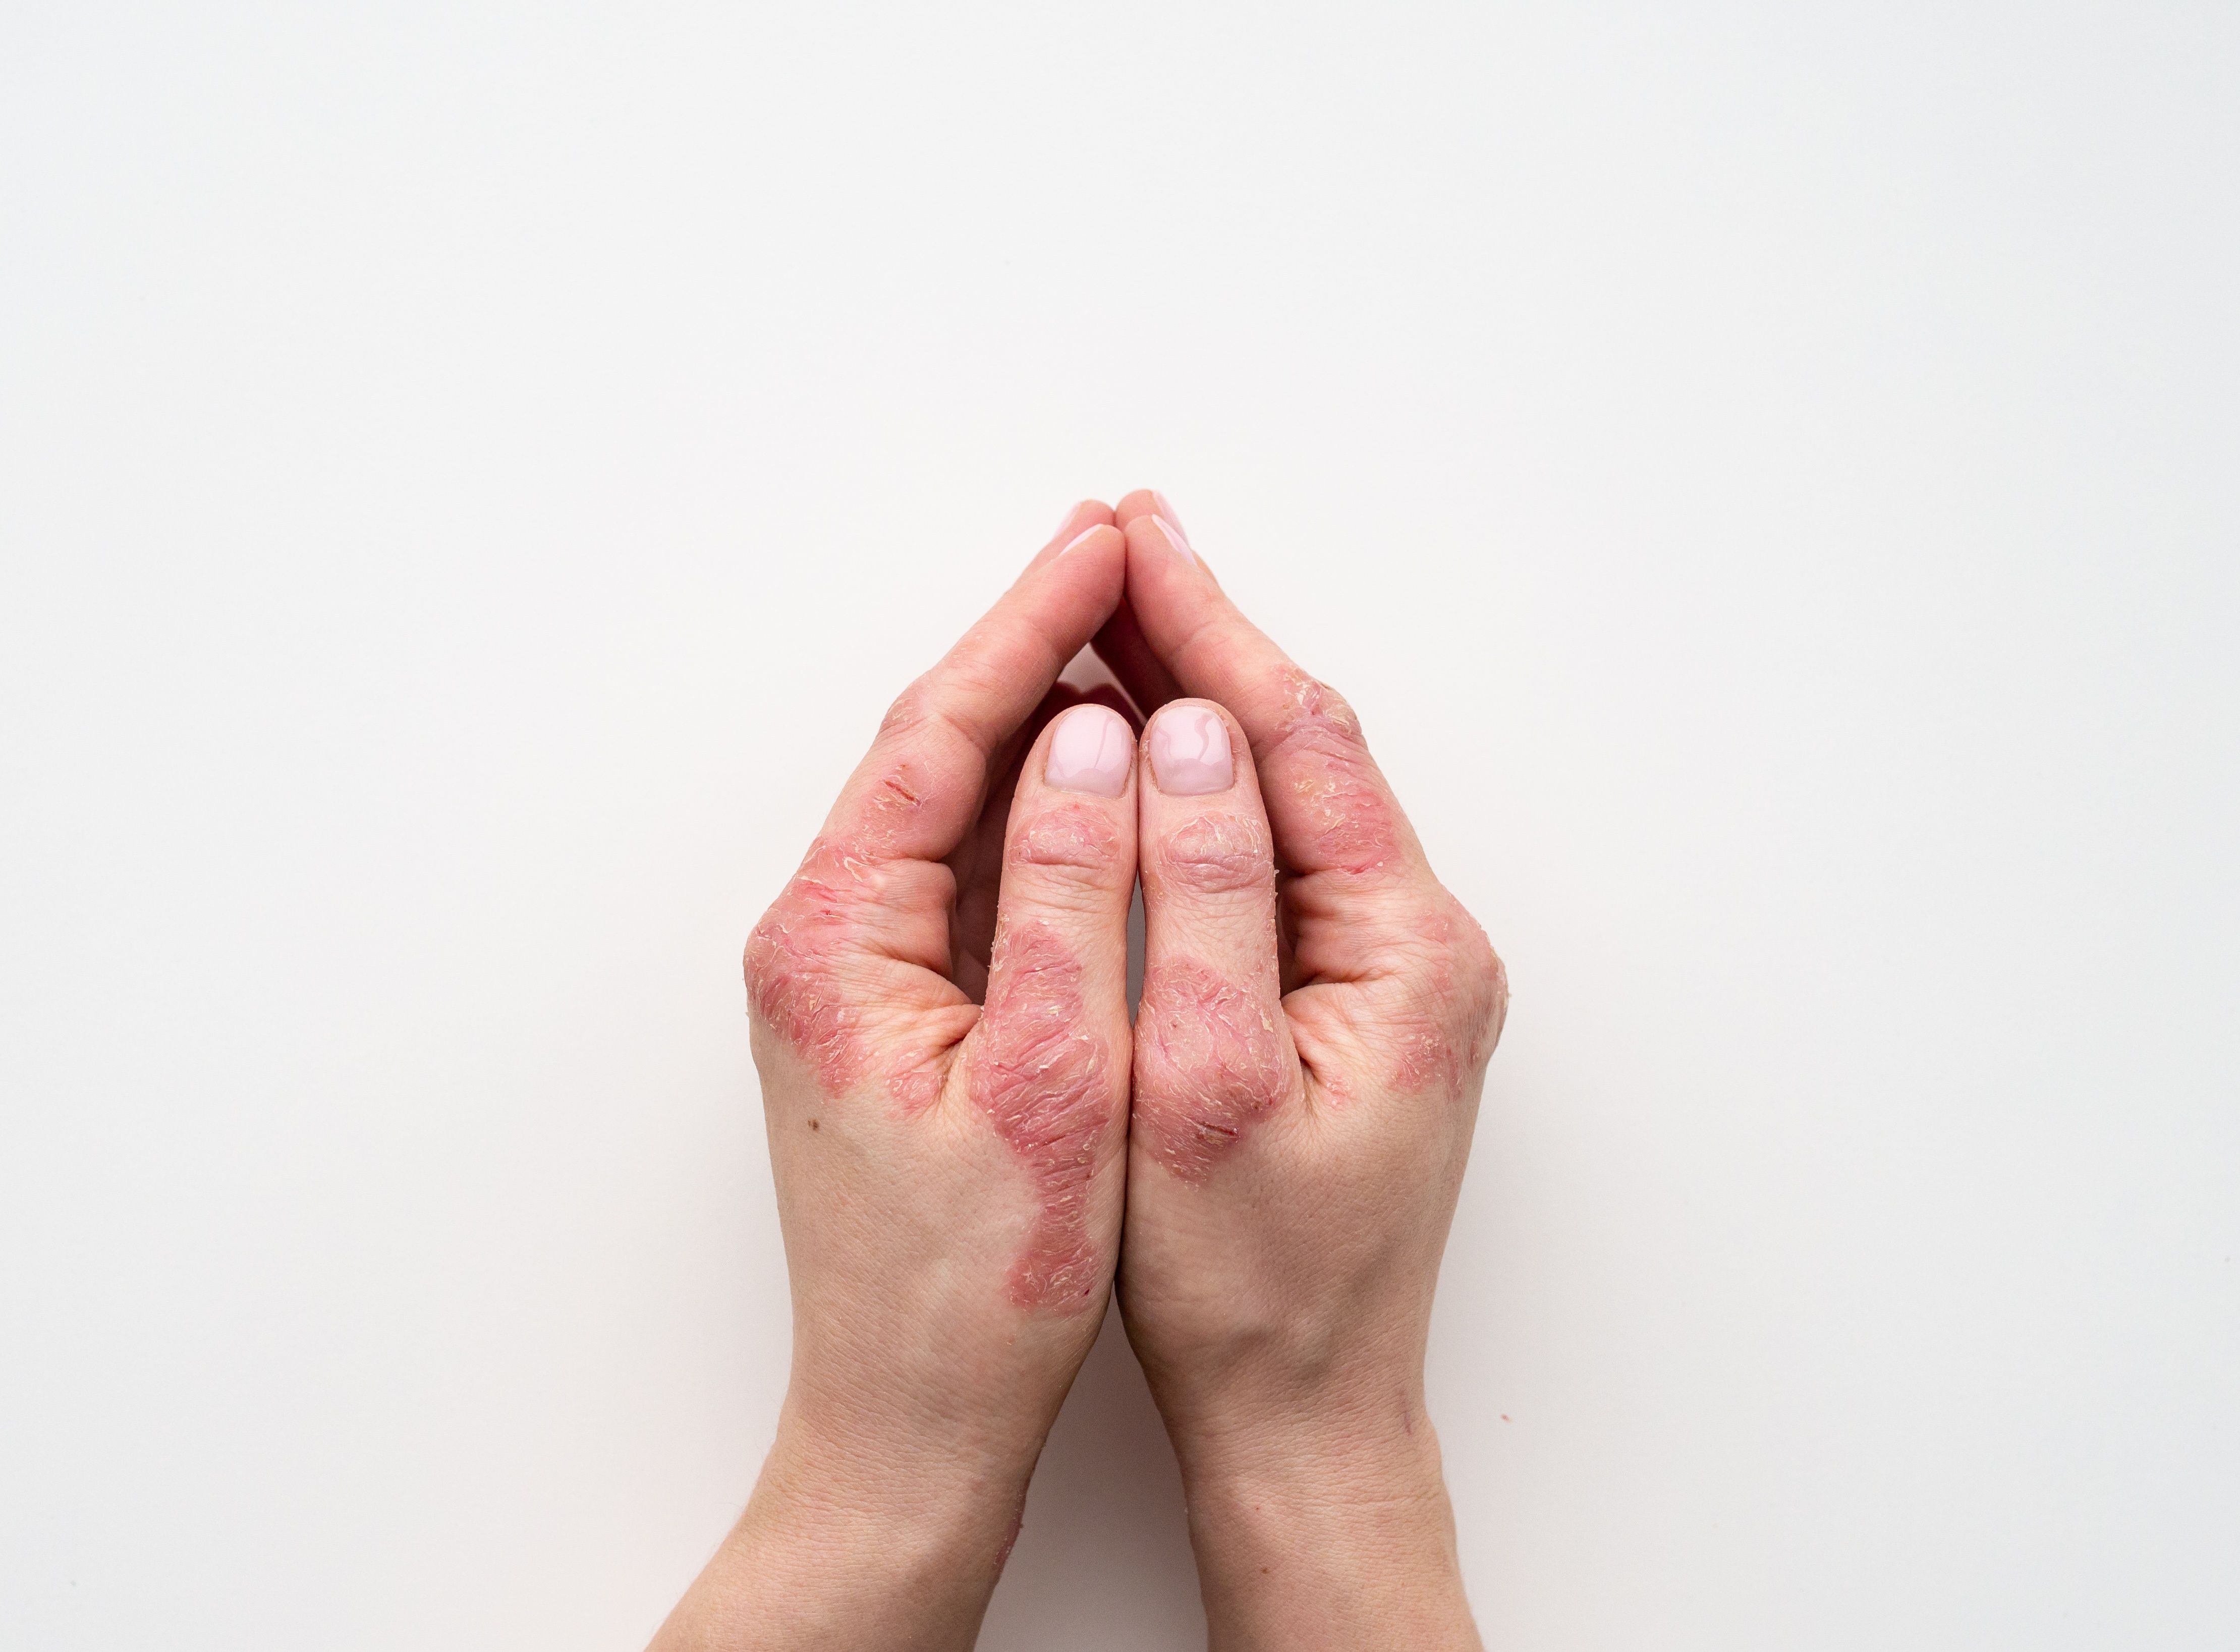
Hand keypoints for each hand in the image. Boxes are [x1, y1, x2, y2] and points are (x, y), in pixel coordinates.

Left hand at [651, 505, 1141, 1650]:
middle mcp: (823, 936)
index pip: (939, 733)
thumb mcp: (1052, 1080)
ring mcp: (855, 970)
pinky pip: (972, 867)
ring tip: (1126, 625)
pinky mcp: (896, 1005)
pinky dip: (1041, 804)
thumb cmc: (972, 1286)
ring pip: (957, 801)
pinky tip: (1101, 764)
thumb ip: (1070, 896)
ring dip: (1042, 715)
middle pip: (937, 745)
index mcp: (833, 938)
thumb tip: (1099, 741)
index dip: (1030, 626)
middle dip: (1034, 643)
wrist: (909, 1419)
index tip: (1107, 542)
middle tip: (1123, 551)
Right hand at [1094, 493, 1506, 1649]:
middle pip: (1304, 749)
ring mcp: (1390, 972)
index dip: (1209, 631)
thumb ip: (1203, 901)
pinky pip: (1274, 855)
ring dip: (1202, 706)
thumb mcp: (1205, 1090)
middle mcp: (1421, 945)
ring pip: (1287, 796)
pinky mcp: (1349, 1002)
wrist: (1305, 1412)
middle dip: (1205, 641)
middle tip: (1114, 544)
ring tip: (1111, 615)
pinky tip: (1144, 753)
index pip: (1301, 742)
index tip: (1133, 540)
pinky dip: (1204, 789)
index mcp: (1408, 952)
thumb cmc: (1251, 1287)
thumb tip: (1190, 740)